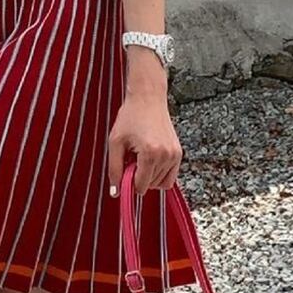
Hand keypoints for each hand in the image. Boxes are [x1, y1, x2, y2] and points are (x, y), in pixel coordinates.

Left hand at [107, 53, 181, 195]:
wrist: (148, 99)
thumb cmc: (130, 117)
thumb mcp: (115, 142)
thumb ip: (114, 169)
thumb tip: (115, 193)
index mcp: (150, 153)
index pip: (141, 186)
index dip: (129, 182)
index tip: (124, 169)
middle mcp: (166, 156)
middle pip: (150, 186)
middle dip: (138, 178)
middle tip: (131, 158)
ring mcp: (175, 155)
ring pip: (161, 183)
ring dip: (149, 176)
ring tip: (140, 156)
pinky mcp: (179, 153)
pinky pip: (170, 177)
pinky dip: (159, 174)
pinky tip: (149, 160)